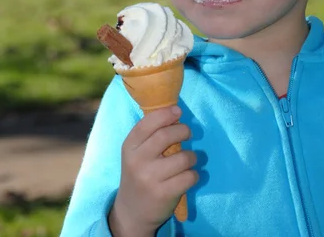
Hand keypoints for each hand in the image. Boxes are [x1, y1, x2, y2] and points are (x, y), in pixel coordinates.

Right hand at [108, 106, 197, 236]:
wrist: (132, 212)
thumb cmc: (138, 174)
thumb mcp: (135, 153)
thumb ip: (149, 135)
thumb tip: (174, 112)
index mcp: (129, 147)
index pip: (147, 123)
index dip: (166, 114)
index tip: (178, 111)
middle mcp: (137, 161)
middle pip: (166, 135)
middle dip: (182, 130)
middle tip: (187, 133)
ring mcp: (150, 179)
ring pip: (183, 157)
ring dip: (192, 155)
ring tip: (189, 159)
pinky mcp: (164, 194)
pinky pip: (190, 176)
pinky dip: (194, 174)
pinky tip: (188, 175)